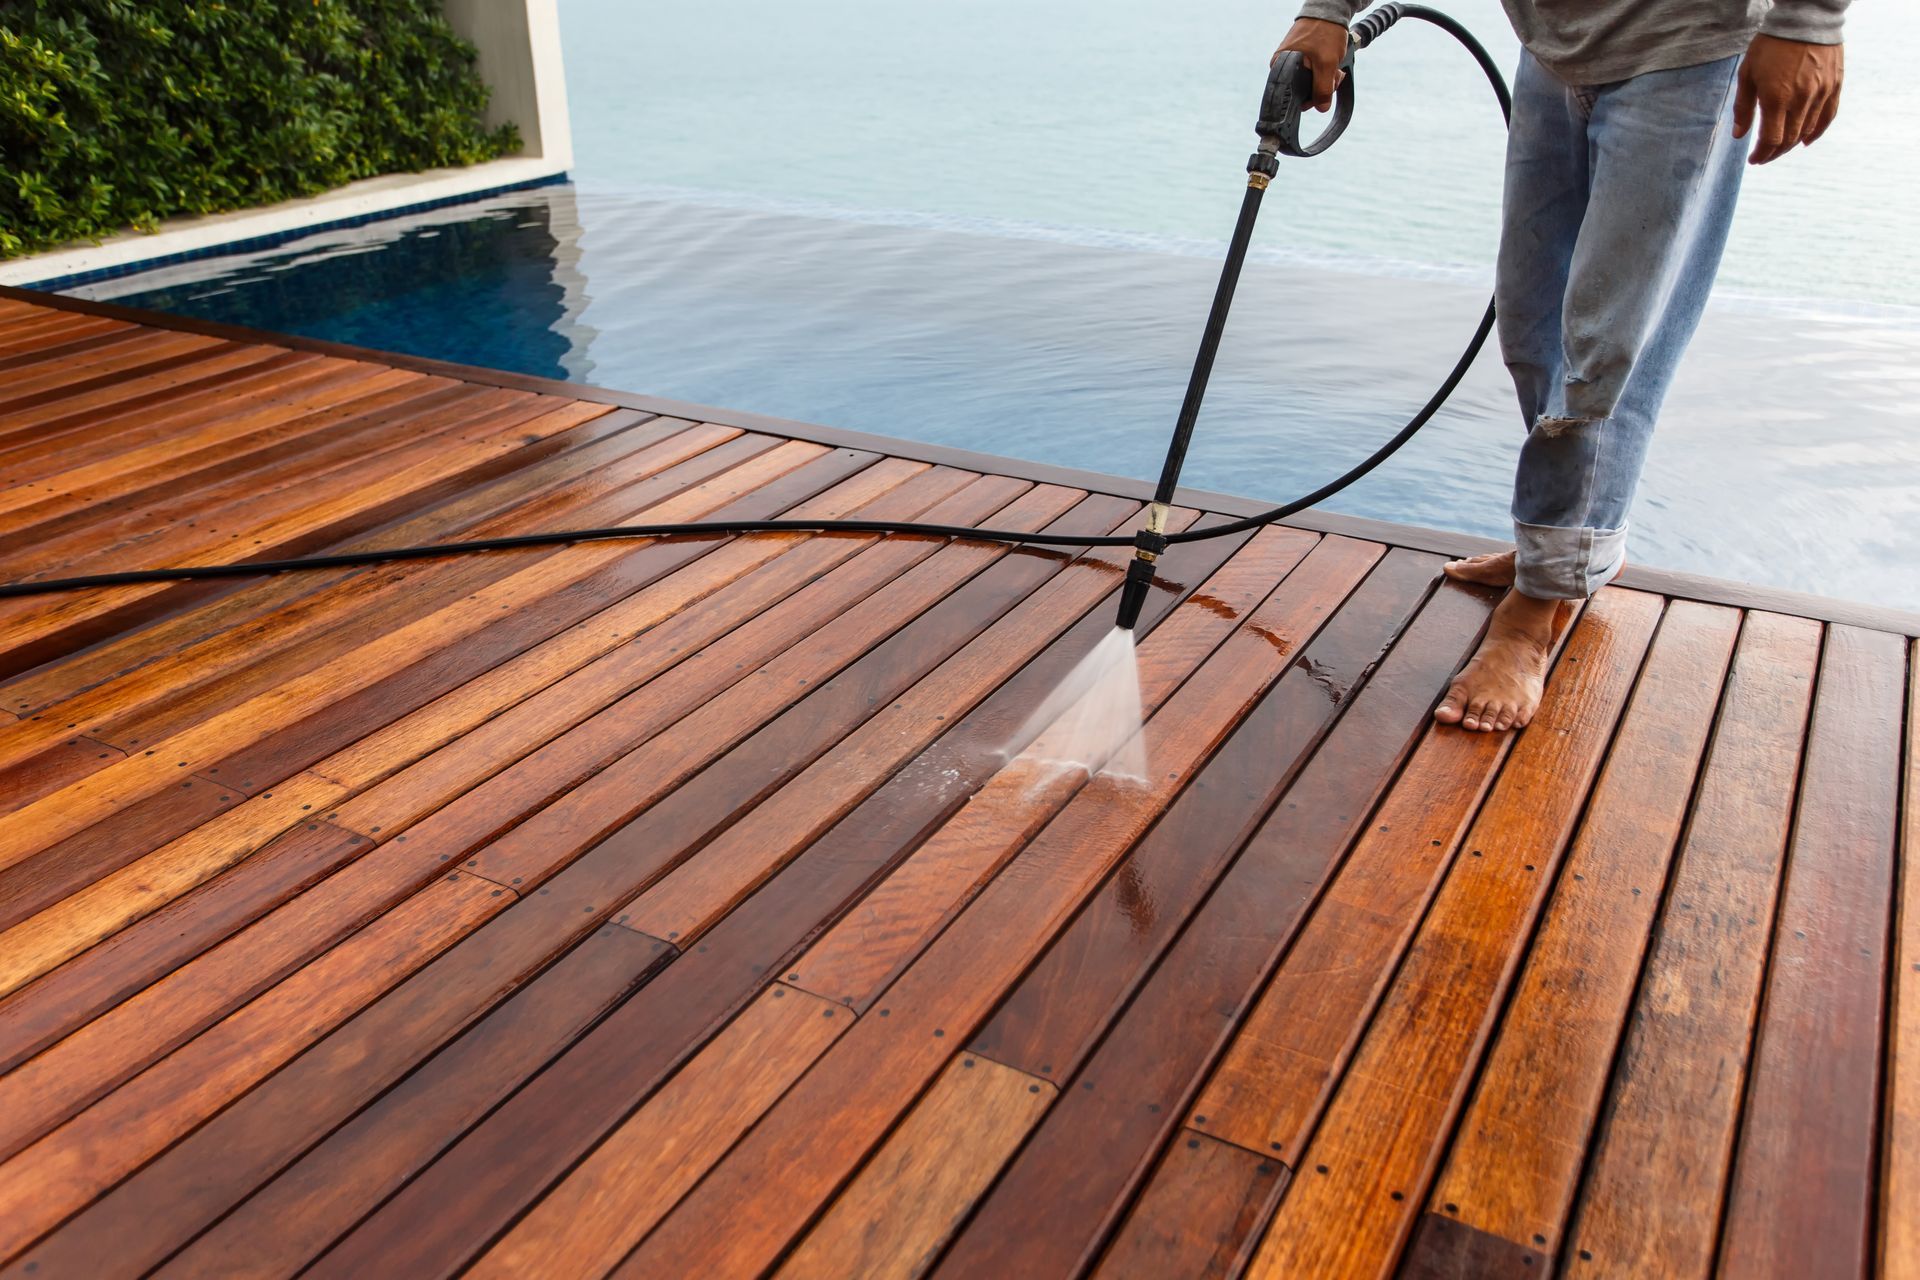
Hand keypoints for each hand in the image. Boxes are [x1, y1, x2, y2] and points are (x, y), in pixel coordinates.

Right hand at [1272, 17, 1348, 111]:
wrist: (1329, 12)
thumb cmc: (1324, 33)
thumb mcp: (1326, 64)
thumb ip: (1323, 88)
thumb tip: (1321, 108)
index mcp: (1280, 69)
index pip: (1294, 97)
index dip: (1313, 98)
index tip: (1327, 90)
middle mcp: (1282, 67)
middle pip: (1303, 91)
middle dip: (1323, 87)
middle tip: (1335, 74)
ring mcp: (1291, 63)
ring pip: (1310, 82)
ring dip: (1327, 78)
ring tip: (1336, 66)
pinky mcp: (1300, 58)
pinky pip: (1312, 72)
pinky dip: (1324, 70)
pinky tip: (1331, 62)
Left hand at [1734, 34, 1842, 164]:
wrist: (1805, 19)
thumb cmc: (1770, 46)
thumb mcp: (1747, 74)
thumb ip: (1743, 107)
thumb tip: (1738, 135)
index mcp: (1776, 98)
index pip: (1771, 139)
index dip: (1762, 154)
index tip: (1754, 159)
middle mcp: (1801, 99)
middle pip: (1789, 139)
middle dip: (1775, 152)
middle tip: (1764, 155)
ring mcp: (1821, 93)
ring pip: (1807, 130)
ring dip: (1792, 143)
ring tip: (1780, 146)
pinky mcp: (1834, 85)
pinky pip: (1828, 116)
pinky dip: (1817, 132)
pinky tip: (1806, 140)